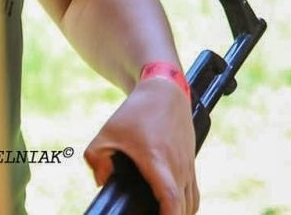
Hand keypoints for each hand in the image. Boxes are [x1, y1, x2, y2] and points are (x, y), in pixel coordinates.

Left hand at [84, 74, 198, 214]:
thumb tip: (102, 181)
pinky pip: (194, 189)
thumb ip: (96, 159)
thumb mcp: (106, 132)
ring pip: (192, 200)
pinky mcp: (191, 159)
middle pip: (184, 205)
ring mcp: (187, 162)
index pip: (171, 197)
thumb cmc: (136, 110)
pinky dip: (187, 203)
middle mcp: (177, 163)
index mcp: (157, 159)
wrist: (165, 88)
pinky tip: (175, 208)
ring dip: (182, 213)